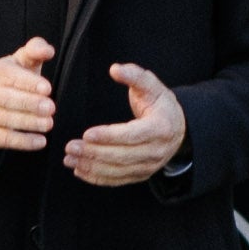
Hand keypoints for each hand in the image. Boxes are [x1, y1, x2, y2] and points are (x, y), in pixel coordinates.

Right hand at [0, 37, 56, 152]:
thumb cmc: (13, 78)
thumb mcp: (22, 61)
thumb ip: (35, 50)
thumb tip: (48, 50)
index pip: (11, 76)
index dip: (29, 83)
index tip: (47, 88)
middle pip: (7, 99)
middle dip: (30, 104)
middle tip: (50, 107)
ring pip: (6, 119)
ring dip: (29, 123)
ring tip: (49, 123)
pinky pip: (5, 139)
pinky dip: (23, 142)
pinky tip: (40, 141)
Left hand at [65, 62, 187, 186]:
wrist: (178, 129)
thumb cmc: (161, 105)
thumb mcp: (152, 86)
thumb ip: (134, 75)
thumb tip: (115, 69)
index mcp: (160, 128)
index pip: (132, 135)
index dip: (109, 136)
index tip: (87, 134)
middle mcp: (156, 151)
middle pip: (122, 156)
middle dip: (94, 153)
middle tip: (70, 147)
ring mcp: (149, 166)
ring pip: (117, 171)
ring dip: (91, 167)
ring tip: (69, 159)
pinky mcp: (140, 175)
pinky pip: (117, 180)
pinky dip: (97, 178)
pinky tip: (79, 170)